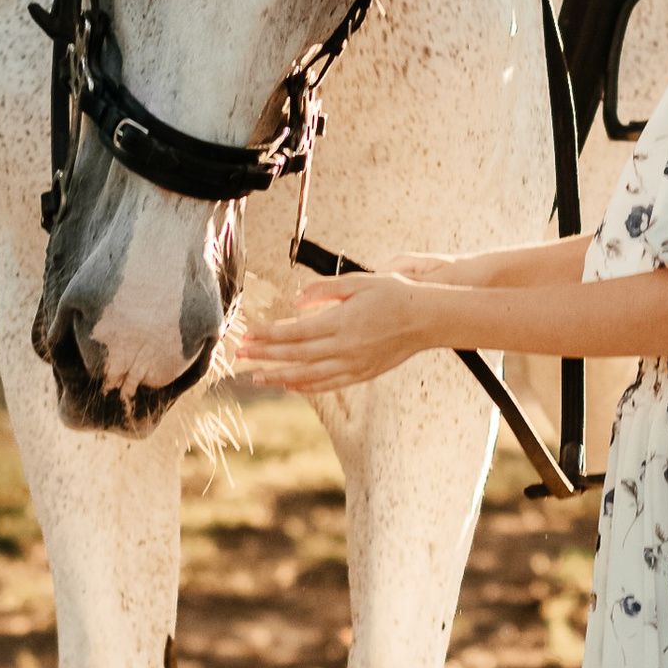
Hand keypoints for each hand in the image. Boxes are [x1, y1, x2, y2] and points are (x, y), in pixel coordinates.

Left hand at [232, 273, 438, 396]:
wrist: (427, 318)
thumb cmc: (394, 294)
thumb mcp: (357, 281)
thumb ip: (323, 291)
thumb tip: (295, 302)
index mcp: (340, 322)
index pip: (293, 332)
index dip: (267, 336)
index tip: (248, 335)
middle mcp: (344, 348)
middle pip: (295, 355)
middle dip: (265, 356)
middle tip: (240, 357)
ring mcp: (353, 364)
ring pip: (308, 375)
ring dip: (279, 376)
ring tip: (257, 377)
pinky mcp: (362, 374)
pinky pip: (328, 384)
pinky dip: (306, 386)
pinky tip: (290, 384)